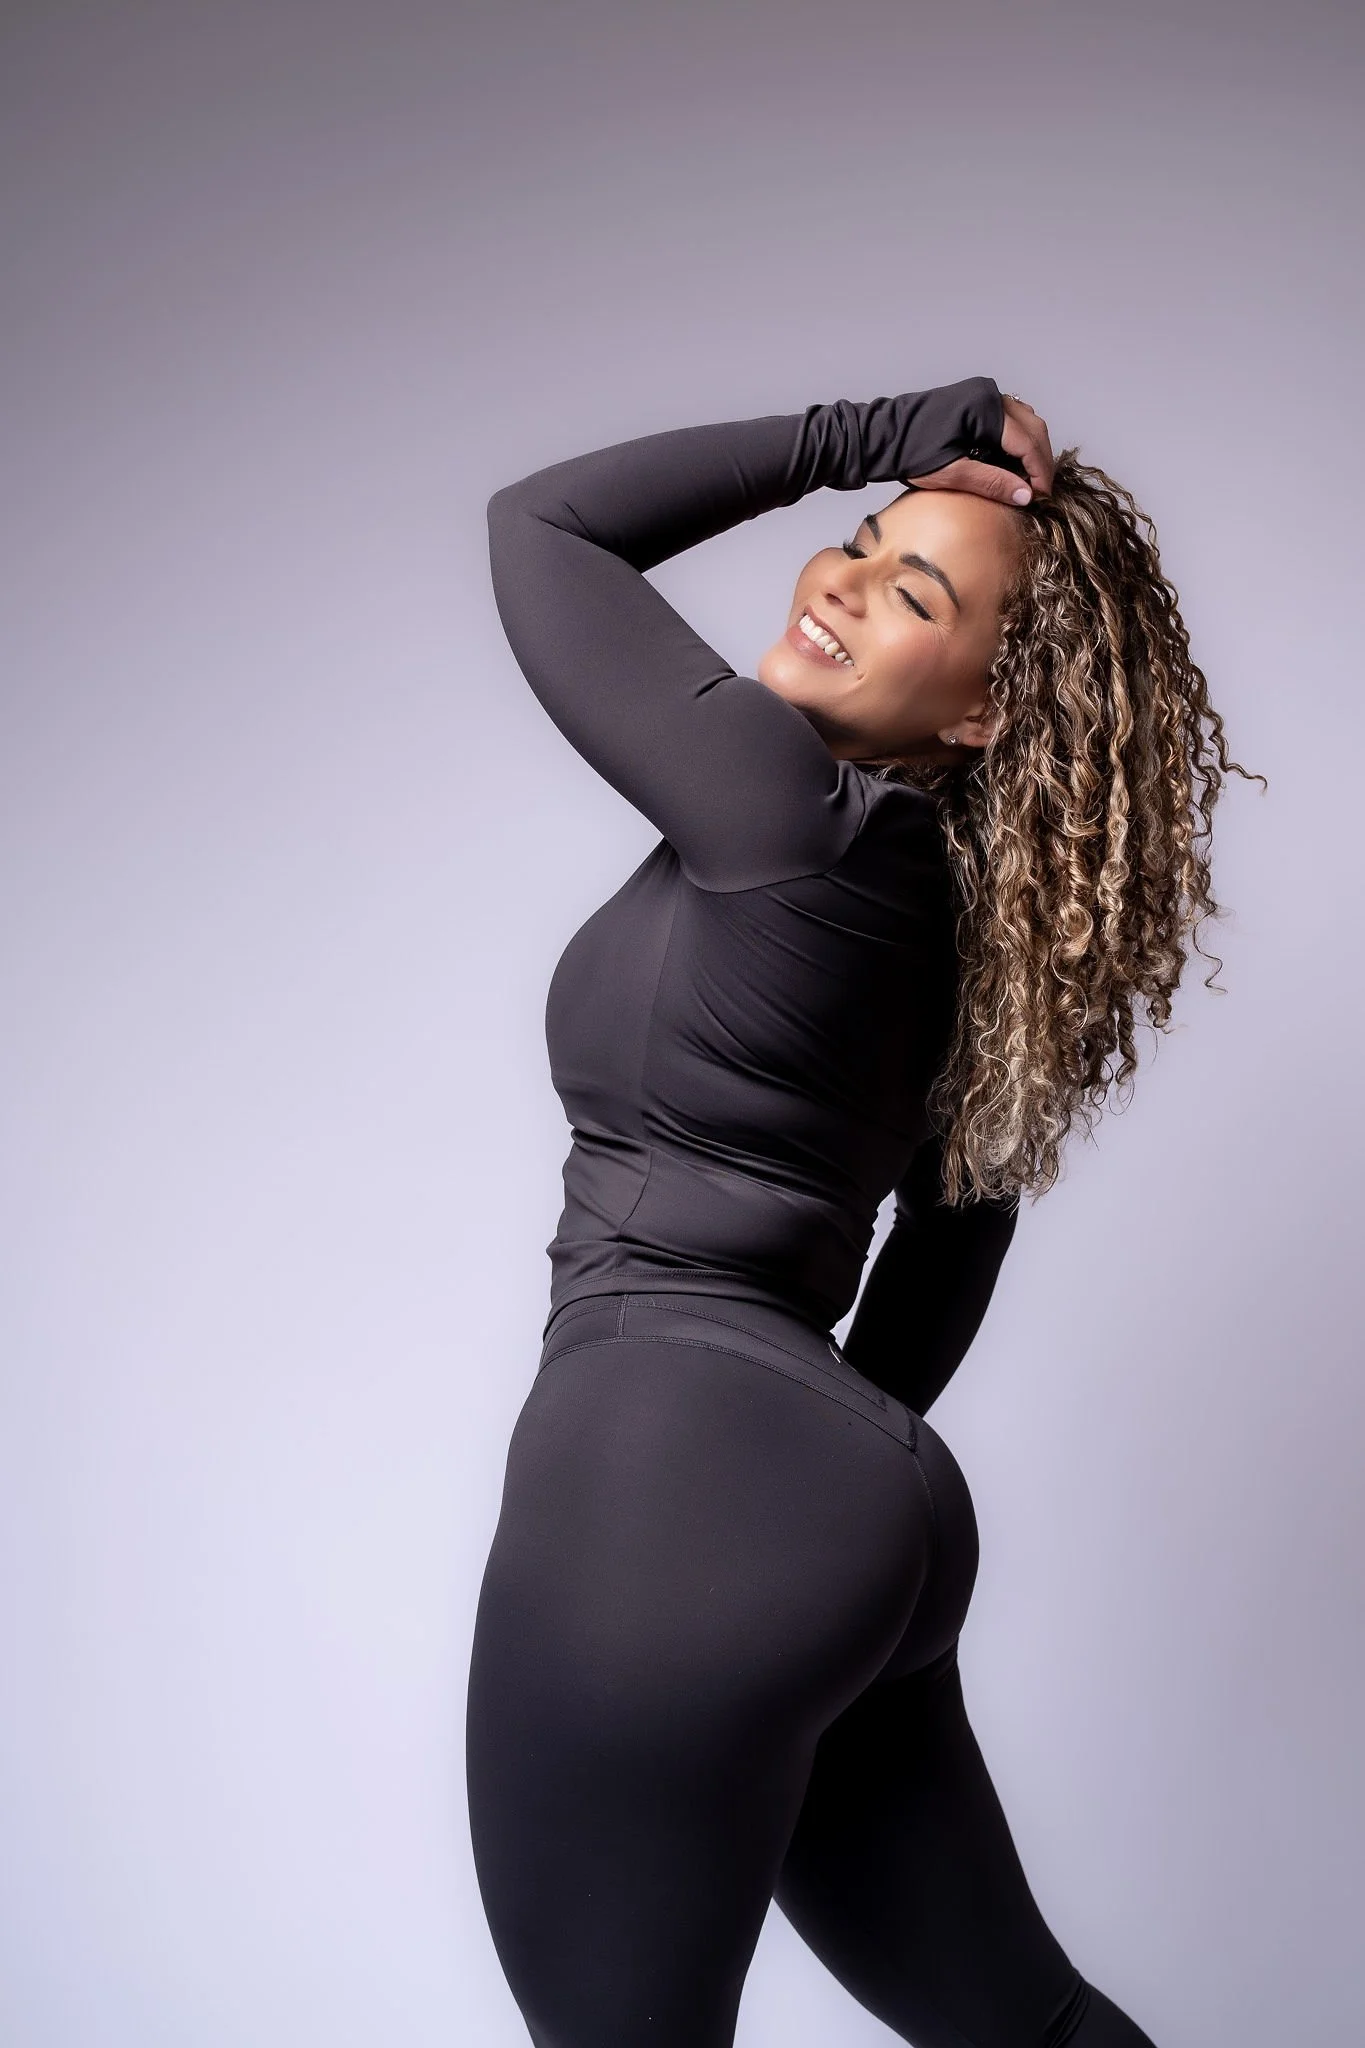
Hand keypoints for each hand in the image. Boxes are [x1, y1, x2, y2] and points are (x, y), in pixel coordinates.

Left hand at [906, 392, 1054, 505]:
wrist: (882, 435)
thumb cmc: (910, 453)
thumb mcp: (951, 474)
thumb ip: (991, 483)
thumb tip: (1026, 496)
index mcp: (985, 409)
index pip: (1027, 442)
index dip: (1039, 472)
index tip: (1041, 498)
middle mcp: (989, 394)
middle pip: (1033, 429)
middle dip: (1040, 461)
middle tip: (1040, 492)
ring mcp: (984, 394)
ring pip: (1026, 422)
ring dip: (1032, 450)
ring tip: (1028, 481)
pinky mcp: (977, 400)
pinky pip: (1011, 419)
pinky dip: (1019, 440)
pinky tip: (1013, 463)